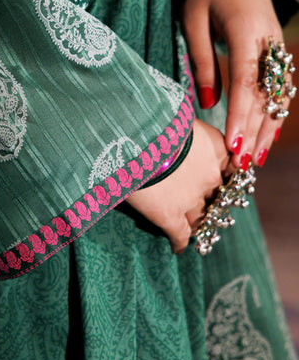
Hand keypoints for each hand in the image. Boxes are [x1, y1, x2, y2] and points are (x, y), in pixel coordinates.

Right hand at [125, 120, 227, 251]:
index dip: (224, 178)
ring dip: (198, 223)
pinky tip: (177, 247)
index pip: (230, 171)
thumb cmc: (146, 115)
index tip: (221, 182)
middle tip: (205, 207)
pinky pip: (181, 235)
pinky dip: (180, 242)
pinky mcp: (170, 215)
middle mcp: (210, 175)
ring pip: (201, 218)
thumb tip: (171, 122)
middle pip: (216, 196)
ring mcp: (192, 198)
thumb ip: (181, 125)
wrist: (130, 132)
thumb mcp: (172, 113)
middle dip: (211, 202)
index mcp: (216, 148)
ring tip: (191, 227)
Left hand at [181, 0, 286, 170]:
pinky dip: (274, 111)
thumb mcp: (193, 21)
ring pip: (279, 95)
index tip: (235, 145)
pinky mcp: (278, 50)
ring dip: (269, 127)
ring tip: (255, 158)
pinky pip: (281, 86)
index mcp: (247, 33)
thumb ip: (202, 61)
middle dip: (256, 131)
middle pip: (267, 95)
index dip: (242, 117)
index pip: (247, 83)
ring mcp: (278, 47)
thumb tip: (209, 103)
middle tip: (243, 164)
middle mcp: (269, 43)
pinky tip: (265, 132)